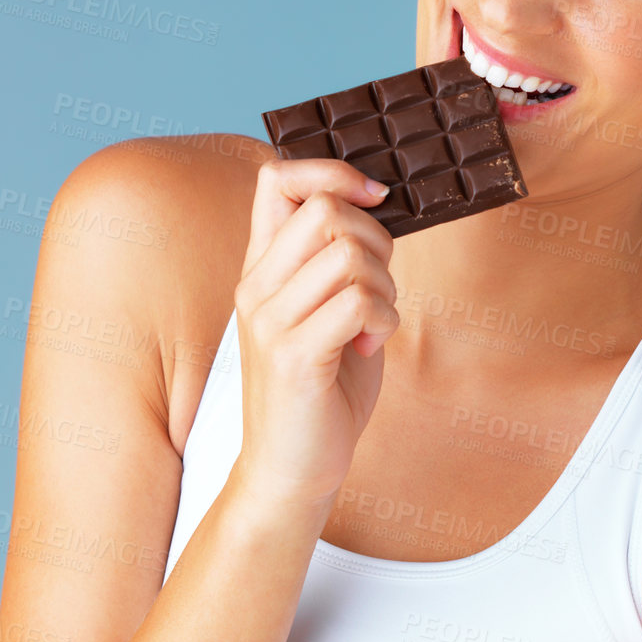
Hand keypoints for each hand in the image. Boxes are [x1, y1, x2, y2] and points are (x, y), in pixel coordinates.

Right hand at [234, 157, 400, 508]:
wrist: (290, 470)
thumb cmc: (320, 389)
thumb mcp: (323, 311)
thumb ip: (336, 262)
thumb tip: (374, 206)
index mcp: (261, 267)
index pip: (276, 178)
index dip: (331, 171)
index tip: (372, 198)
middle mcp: (256, 286)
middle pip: (326, 209)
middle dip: (375, 239)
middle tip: (377, 286)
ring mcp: (271, 321)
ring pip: (349, 255)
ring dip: (384, 287)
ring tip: (372, 325)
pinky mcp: (294, 356)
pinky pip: (359, 302)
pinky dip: (383, 320)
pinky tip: (367, 347)